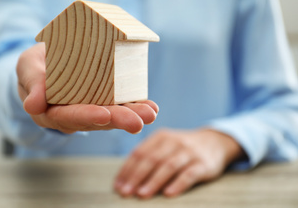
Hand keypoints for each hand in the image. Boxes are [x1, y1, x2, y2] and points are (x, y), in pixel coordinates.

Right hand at [17, 43, 158, 133]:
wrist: (45, 63)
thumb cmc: (35, 65)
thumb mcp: (27, 66)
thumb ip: (32, 82)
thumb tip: (33, 107)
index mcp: (50, 112)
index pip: (67, 116)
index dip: (85, 115)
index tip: (103, 115)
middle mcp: (72, 116)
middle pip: (95, 120)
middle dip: (118, 121)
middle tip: (138, 122)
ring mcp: (89, 110)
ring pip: (111, 116)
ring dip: (132, 115)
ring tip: (150, 114)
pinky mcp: (102, 102)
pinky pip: (118, 105)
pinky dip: (135, 106)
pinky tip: (151, 108)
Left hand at [114, 129, 243, 198]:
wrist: (215, 141)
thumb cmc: (181, 149)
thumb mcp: (164, 146)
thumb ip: (147, 158)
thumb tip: (124, 181)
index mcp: (160, 137)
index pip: (139, 153)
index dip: (127, 170)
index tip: (117, 186)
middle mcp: (173, 142)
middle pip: (151, 159)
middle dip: (136, 177)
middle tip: (125, 192)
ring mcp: (189, 152)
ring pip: (168, 166)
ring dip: (153, 181)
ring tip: (141, 194)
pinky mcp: (203, 164)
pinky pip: (189, 174)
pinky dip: (178, 184)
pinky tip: (168, 194)